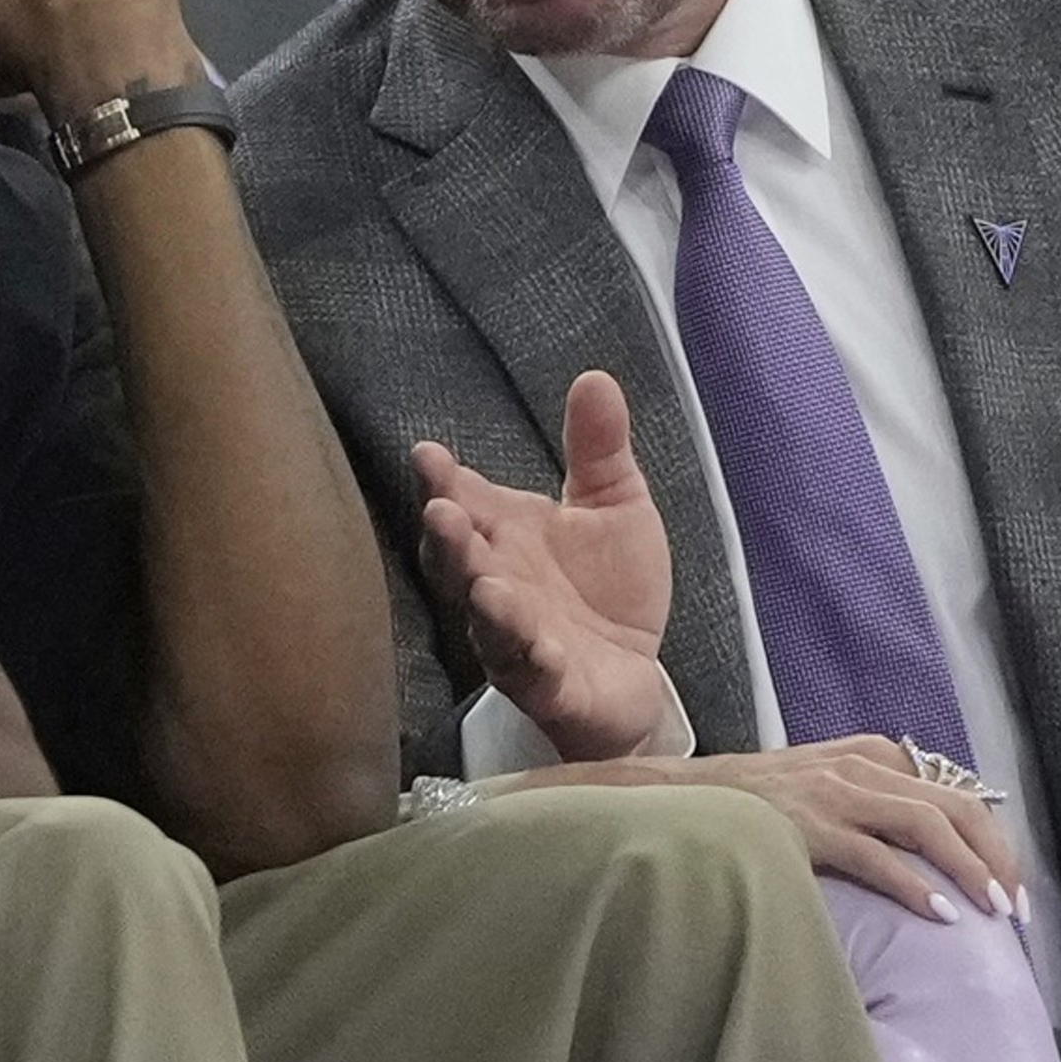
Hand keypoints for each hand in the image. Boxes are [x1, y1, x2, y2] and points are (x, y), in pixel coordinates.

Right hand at [415, 371, 675, 760]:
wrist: (633, 674)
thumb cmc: (607, 587)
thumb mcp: (614, 504)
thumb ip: (599, 449)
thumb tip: (595, 376)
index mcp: (504, 535)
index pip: (463, 502)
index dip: (442, 481)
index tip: (427, 455)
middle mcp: (497, 583)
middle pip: (459, 562)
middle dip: (448, 538)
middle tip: (440, 510)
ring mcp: (517, 638)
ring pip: (488, 621)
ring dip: (483, 602)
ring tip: (484, 581)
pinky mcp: (550, 685)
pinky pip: (536, 672)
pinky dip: (533, 657)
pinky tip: (538, 641)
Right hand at [564, 738, 1025, 922]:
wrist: (672, 801)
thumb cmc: (746, 809)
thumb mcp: (815, 790)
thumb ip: (865, 805)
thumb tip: (925, 854)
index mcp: (864, 754)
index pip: (951, 788)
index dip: (990, 836)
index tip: (1009, 881)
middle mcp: (855, 765)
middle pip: (953, 802)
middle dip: (995, 854)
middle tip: (1014, 904)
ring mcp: (829, 791)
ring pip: (925, 821)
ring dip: (968, 868)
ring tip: (991, 910)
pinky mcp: (805, 825)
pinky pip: (874, 855)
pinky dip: (914, 885)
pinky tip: (937, 915)